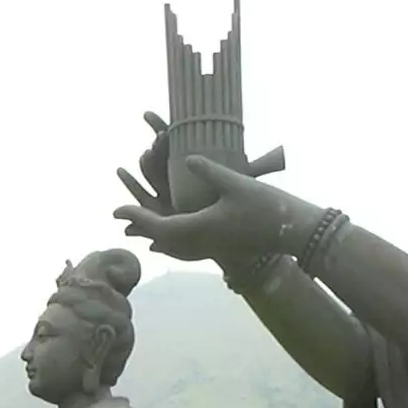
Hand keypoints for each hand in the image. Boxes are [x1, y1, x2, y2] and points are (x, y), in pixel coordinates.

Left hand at [114, 112, 294, 262]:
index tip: (116, 209)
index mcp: (201, 227)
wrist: (291, 231)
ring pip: (173, 247)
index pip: (158, 225)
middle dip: (139, 226)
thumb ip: (208, 171)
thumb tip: (185, 157)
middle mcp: (202, 242)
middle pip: (161, 238)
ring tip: (139, 231)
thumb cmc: (265, 205)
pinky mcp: (221, 248)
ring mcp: (212, 247)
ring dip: (154, 237)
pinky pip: (187, 250)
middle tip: (120, 217)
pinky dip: (171, 245)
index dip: (136, 217)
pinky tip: (168, 245)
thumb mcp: (235, 182)